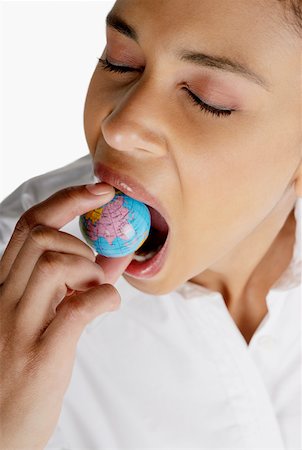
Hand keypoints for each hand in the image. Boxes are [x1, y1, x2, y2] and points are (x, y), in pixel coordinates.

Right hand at [0, 183, 128, 448]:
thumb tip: (109, 260)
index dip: (67, 200)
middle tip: (93, 265)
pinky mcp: (40, 356)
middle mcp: (2, 300)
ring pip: (53, 263)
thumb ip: (65, 287)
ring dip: (88, 269)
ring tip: (93, 290)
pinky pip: (78, 308)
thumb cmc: (17, 372)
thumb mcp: (34, 320)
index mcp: (1, 287)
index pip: (29, 226)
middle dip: (79, 239)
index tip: (100, 190)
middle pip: (40, 237)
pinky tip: (107, 305)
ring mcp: (18, 327)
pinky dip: (102, 298)